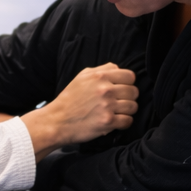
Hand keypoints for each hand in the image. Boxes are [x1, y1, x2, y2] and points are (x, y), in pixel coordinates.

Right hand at [21, 63, 137, 158]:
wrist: (57, 121)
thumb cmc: (70, 99)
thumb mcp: (82, 77)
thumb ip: (102, 70)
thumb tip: (118, 68)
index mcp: (100, 76)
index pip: (130, 76)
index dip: (128, 83)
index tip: (122, 89)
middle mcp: (106, 89)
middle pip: (134, 92)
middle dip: (128, 97)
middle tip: (118, 102)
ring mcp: (108, 106)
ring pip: (133, 106)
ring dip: (127, 111)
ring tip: (116, 112)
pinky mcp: (108, 122)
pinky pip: (128, 121)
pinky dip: (124, 123)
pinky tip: (115, 121)